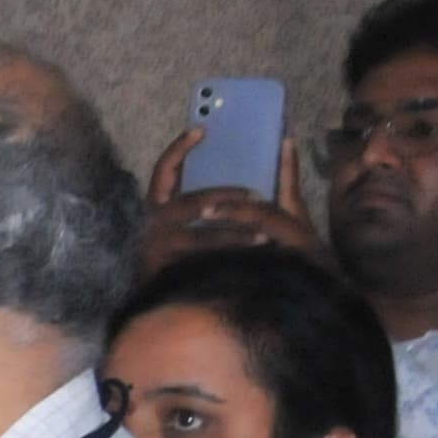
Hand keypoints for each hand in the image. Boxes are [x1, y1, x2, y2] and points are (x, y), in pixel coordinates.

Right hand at [138, 125, 321, 271]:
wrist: (194, 306)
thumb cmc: (205, 249)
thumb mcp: (221, 213)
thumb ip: (238, 186)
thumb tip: (281, 140)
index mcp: (164, 206)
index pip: (163, 172)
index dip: (178, 151)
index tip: (202, 131)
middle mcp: (156, 225)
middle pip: (186, 203)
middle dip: (221, 198)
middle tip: (254, 196)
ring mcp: (157, 251)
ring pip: (198, 238)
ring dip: (233, 236)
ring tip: (265, 237)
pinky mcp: (165, 277)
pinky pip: (201, 268)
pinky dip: (227, 266)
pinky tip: (251, 264)